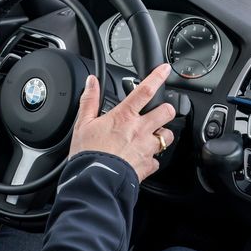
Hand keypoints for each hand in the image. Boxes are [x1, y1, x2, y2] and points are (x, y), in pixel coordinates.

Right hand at [70, 63, 175, 181]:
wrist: (95, 181)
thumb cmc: (88, 153)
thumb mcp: (83, 124)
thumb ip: (89, 100)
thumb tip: (91, 82)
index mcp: (124, 116)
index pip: (146, 90)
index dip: (158, 76)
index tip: (165, 69)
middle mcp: (140, 130)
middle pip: (167, 112)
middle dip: (166, 110)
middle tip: (158, 113)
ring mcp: (147, 148)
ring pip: (168, 136)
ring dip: (161, 135)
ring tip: (150, 137)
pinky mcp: (148, 165)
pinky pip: (157, 160)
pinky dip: (151, 159)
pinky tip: (142, 159)